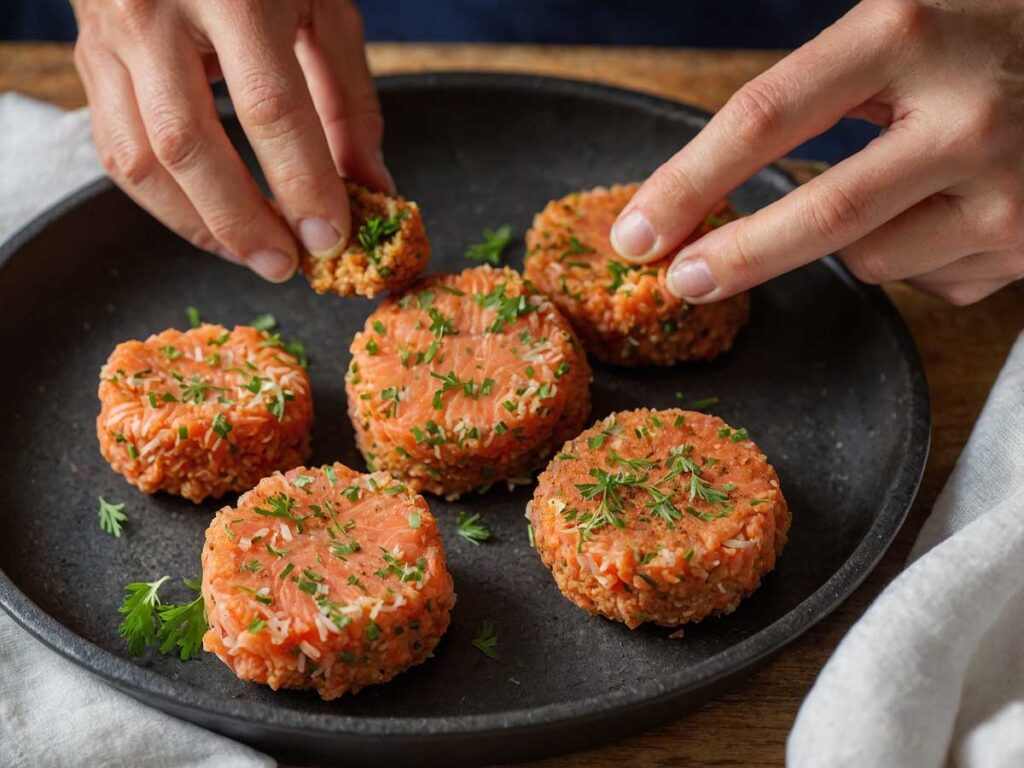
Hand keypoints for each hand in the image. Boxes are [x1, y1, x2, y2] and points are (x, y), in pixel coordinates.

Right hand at [72, 0, 391, 281]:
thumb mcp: (323, 7)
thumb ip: (349, 100)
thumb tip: (371, 189)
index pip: (270, 109)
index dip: (303, 184)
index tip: (332, 239)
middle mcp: (156, 10)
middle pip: (189, 145)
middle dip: (242, 221)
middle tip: (286, 266)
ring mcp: (110, 36)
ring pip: (139, 159)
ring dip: (198, 225)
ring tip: (251, 255)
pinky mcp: (88, 59)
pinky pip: (115, 150)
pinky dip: (163, 202)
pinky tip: (209, 222)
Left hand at [611, 0, 1023, 305]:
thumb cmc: (988, 43)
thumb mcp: (904, 30)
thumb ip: (819, 90)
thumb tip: (706, 186)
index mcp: (906, 34)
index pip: (766, 116)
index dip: (688, 182)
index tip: (637, 229)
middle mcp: (963, 114)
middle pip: (818, 212)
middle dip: (735, 257)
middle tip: (680, 279)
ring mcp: (1005, 190)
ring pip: (868, 259)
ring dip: (852, 243)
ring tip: (911, 186)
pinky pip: (924, 279)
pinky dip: (916, 258)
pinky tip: (961, 209)